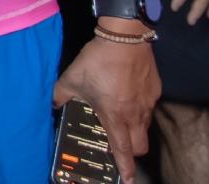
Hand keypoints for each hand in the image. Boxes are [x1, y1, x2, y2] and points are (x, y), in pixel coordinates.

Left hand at [54, 36, 160, 182]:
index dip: (125, 166)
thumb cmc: (97, 60)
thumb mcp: (71, 78)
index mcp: (115, 116)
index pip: (123, 149)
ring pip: (145, 126)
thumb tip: (53, 104)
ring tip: (121, 119)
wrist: (125, 37)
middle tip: (121, 148)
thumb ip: (60, 95)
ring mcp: (148, 103)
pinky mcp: (156, 90)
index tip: (128, 178)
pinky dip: (140, 109)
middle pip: (140, 145)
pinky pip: (149, 107)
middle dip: (132, 152)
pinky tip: (128, 96)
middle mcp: (135, 114)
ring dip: (136, 130)